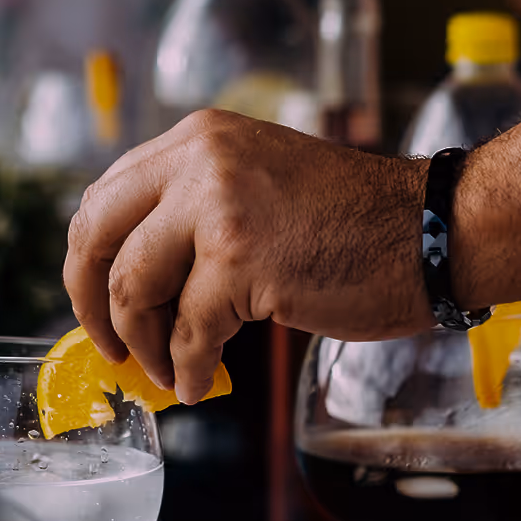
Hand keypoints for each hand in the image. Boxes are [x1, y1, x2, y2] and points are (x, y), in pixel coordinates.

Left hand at [64, 110, 435, 404]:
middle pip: (96, 238)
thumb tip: (128, 286)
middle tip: (109, 348)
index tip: (96, 302)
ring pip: (133, 289)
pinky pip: (187, 332)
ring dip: (144, 345)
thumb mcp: (255, 184)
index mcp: (196, 139)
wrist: (432, 230)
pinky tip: (202, 381)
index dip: (88, 261)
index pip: (103, 198)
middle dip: (91, 304)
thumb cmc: (354, 221)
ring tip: (169, 371)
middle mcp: (199, 161)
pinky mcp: (243, 261)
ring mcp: (218, 208)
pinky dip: (187, 368)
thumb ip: (191, 214)